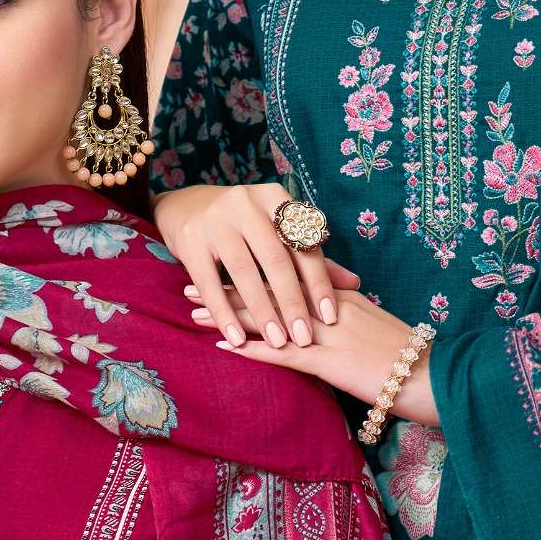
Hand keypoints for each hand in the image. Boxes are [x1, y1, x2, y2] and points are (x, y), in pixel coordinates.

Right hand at [152, 181, 361, 348]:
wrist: (185, 207)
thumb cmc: (243, 225)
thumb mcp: (276, 230)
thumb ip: (312, 256)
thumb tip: (355, 284)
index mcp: (275, 198)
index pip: (303, 245)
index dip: (319, 282)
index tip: (330, 317)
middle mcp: (246, 203)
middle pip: (275, 259)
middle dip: (292, 302)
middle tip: (304, 337)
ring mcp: (215, 221)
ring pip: (244, 272)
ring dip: (262, 311)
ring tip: (277, 341)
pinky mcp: (190, 241)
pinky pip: (209, 283)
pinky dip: (224, 314)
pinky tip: (237, 339)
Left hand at [190, 282, 441, 431]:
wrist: (433, 373)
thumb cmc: (409, 355)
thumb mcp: (374, 326)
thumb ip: (347, 316)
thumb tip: (323, 317)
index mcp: (339, 294)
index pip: (285, 276)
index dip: (251, 271)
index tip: (222, 264)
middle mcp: (327, 306)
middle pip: (266, 291)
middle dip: (225, 288)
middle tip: (189, 284)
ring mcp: (325, 332)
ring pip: (266, 318)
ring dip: (227, 317)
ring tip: (192, 312)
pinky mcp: (326, 361)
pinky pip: (279, 354)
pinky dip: (249, 350)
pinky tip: (222, 349)